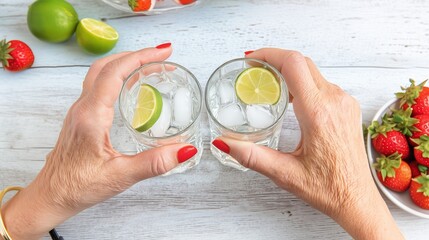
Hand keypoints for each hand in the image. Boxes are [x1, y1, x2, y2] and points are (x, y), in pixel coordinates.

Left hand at [2, 46, 197, 239]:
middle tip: (161, 56)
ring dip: (125, 64)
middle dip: (136, 55)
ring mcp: (79, 111)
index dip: (141, 57)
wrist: (51, 195)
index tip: (164, 52)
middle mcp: (82, 108)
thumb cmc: (78, 187)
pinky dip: (117, 76)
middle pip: (107, 66)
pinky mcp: (81, 117)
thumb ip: (154, 163)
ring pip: (100, 74)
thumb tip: (185, 150)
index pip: (115, 73)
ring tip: (150, 67)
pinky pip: (98, 86)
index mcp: (91, 116)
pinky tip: (131, 88)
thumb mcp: (120, 176)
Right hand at [213, 48, 403, 238]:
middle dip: (274, 60)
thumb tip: (224, 141)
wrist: (357, 199)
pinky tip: (288, 97)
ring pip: (312, 71)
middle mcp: (335, 101)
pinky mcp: (346, 107)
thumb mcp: (284, 173)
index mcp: (318, 114)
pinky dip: (301, 82)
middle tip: (253, 70)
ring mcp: (344, 102)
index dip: (269, 55)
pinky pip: (321, 83)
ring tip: (267, 84)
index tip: (251, 61)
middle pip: (302, 62)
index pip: (294, 65)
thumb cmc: (329, 188)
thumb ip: (251, 156)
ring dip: (288, 71)